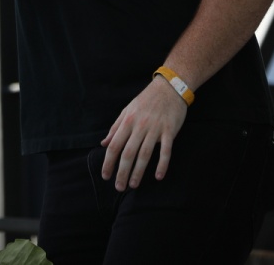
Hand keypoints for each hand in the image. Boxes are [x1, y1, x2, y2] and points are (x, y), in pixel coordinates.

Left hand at [100, 75, 187, 190]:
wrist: (170, 87)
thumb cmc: (146, 100)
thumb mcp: (127, 110)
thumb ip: (115, 128)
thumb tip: (104, 143)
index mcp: (127, 121)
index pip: (114, 146)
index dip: (108, 162)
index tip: (105, 176)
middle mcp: (139, 126)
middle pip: (128, 153)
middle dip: (122, 172)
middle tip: (119, 187)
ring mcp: (155, 129)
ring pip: (145, 154)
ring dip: (138, 171)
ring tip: (133, 185)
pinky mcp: (170, 130)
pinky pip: (166, 150)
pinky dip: (162, 164)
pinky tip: (159, 176)